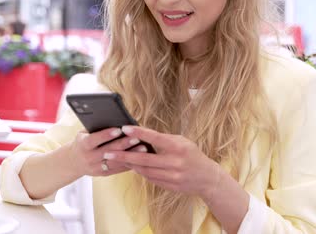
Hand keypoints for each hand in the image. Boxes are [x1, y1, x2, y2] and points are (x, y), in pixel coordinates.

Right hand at [67, 127, 148, 176]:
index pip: (93, 140)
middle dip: (123, 144)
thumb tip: (116, 119)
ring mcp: (95, 168)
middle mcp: (88, 158)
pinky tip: (141, 158)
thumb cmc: (84, 141)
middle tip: (137, 138)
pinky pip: (118, 169)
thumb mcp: (85, 133)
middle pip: (107, 151)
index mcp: (82, 145)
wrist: (74, 161)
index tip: (119, 129)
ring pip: (115, 162)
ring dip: (130, 155)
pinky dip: (129, 164)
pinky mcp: (103, 174)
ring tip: (143, 148)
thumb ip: (97, 128)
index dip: (106, 135)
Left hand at [102, 126, 218, 197]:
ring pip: (144, 170)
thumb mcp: (182, 142)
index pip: (155, 138)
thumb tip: (143, 136)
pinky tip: (131, 167)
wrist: (207, 178)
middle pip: (144, 159)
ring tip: (115, 159)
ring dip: (129, 165)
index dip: (139, 133)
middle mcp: (175, 162)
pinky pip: (150, 178)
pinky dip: (140, 172)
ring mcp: (172, 176)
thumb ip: (164, 140)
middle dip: (124, 155)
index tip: (124, 128)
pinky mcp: (169, 186)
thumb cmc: (192, 155)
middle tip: (108, 152)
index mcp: (178, 147)